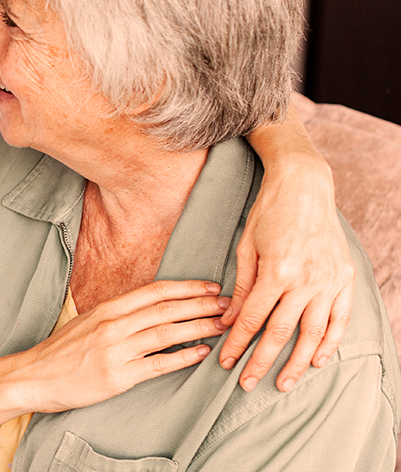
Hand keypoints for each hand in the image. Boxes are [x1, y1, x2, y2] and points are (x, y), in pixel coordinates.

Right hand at [17, 280, 229, 412]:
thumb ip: (117, 314)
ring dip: (199, 327)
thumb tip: (149, 309)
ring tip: (223, 326)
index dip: (186, 287)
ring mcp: (116, 350)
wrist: (35, 376)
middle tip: (229, 304)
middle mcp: (114, 325)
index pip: (154, 291)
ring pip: (166, 333)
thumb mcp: (88, 322)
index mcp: (108, 308)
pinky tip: (201, 353)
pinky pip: (157, 364)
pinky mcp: (119, 376)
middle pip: (166, 309)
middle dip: (201, 305)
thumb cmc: (62, 351)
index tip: (211, 287)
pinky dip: (182, 357)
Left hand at [219, 157, 354, 392]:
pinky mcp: (344, 278)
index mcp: (277, 272)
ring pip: (312, 333)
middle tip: (247, 384)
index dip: (238, 344)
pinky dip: (329, 342)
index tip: (226, 362)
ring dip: (296, 362)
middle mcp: (306, 280)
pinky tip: (317, 360)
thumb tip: (230, 321)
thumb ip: (242, 286)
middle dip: (262, 361)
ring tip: (283, 383)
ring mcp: (329, 281)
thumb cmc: (268, 213)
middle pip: (281, 333)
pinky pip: (339, 318)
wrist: (305, 187)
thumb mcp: (246, 246)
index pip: (253, 319)